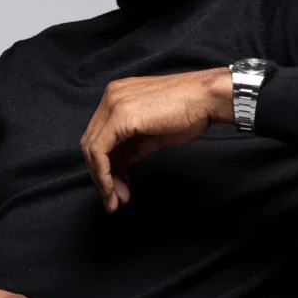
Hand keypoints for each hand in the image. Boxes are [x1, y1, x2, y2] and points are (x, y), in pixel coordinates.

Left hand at [80, 67, 233, 211]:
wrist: (206, 98)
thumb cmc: (188, 112)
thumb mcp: (153, 134)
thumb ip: (131, 146)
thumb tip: (119, 169)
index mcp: (117, 96)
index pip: (100, 136)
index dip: (105, 166)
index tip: (117, 189)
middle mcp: (110, 97)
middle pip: (92, 143)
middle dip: (102, 176)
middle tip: (114, 200)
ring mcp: (112, 104)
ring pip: (92, 149)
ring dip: (102, 179)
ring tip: (115, 201)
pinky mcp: (119, 116)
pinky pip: (99, 150)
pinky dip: (104, 173)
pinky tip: (114, 189)